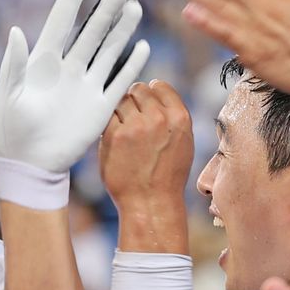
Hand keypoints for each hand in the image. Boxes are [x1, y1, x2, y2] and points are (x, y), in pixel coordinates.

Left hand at [0, 0, 150, 177]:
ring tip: (134, 8)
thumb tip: (16, 31)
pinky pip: (119, 82)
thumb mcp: (7, 94)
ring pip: (108, 52)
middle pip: (90, 34)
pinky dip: (131, 66)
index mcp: (42, 62)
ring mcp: (86, 87)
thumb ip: (13, 63)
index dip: (69, 2)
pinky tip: (142, 47)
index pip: (59, 24)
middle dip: (105, 11)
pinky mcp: (100, 107)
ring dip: (121, 32)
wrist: (30, 164)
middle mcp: (67, 69)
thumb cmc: (10, 129)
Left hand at [98, 81, 194, 214]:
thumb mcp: (182, 142)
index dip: (150, 95)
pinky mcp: (114, 136)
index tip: (145, 107)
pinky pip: (106, 115)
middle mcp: (159, 119)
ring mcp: (135, 126)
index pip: (159, 85)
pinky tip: (114, 138)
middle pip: (137, 89)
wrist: (150, 203)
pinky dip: (108, 124)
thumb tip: (152, 90)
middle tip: (132, 121)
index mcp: (179, 118)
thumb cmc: (166, 175)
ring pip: (120, 100)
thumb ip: (171, 116)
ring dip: (119, 112)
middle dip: (133, 101)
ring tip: (124, 131)